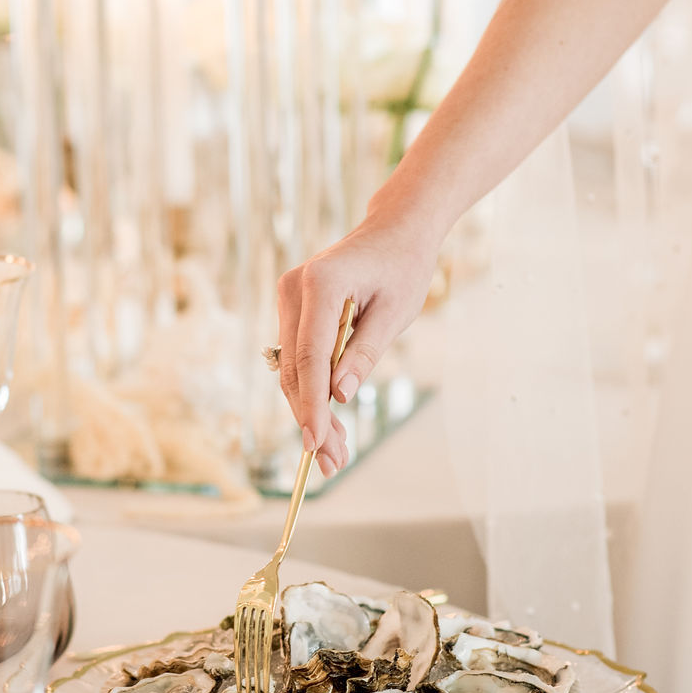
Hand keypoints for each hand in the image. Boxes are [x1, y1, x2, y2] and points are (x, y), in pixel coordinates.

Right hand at [276, 214, 439, 476]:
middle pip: (296, 368)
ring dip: (309, 410)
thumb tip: (340, 395)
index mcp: (320, 284)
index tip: (316, 442)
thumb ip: (364, 352)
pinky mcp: (293, 308)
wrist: (395, 230)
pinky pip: (298, 357)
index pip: (309, 356)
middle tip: (331, 461)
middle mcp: (293, 289)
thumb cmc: (403, 266)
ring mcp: (288, 298)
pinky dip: (312, 390)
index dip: (311, 404)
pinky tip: (327, 421)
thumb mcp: (395, 313)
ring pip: (293, 368)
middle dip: (311, 417)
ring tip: (334, 453)